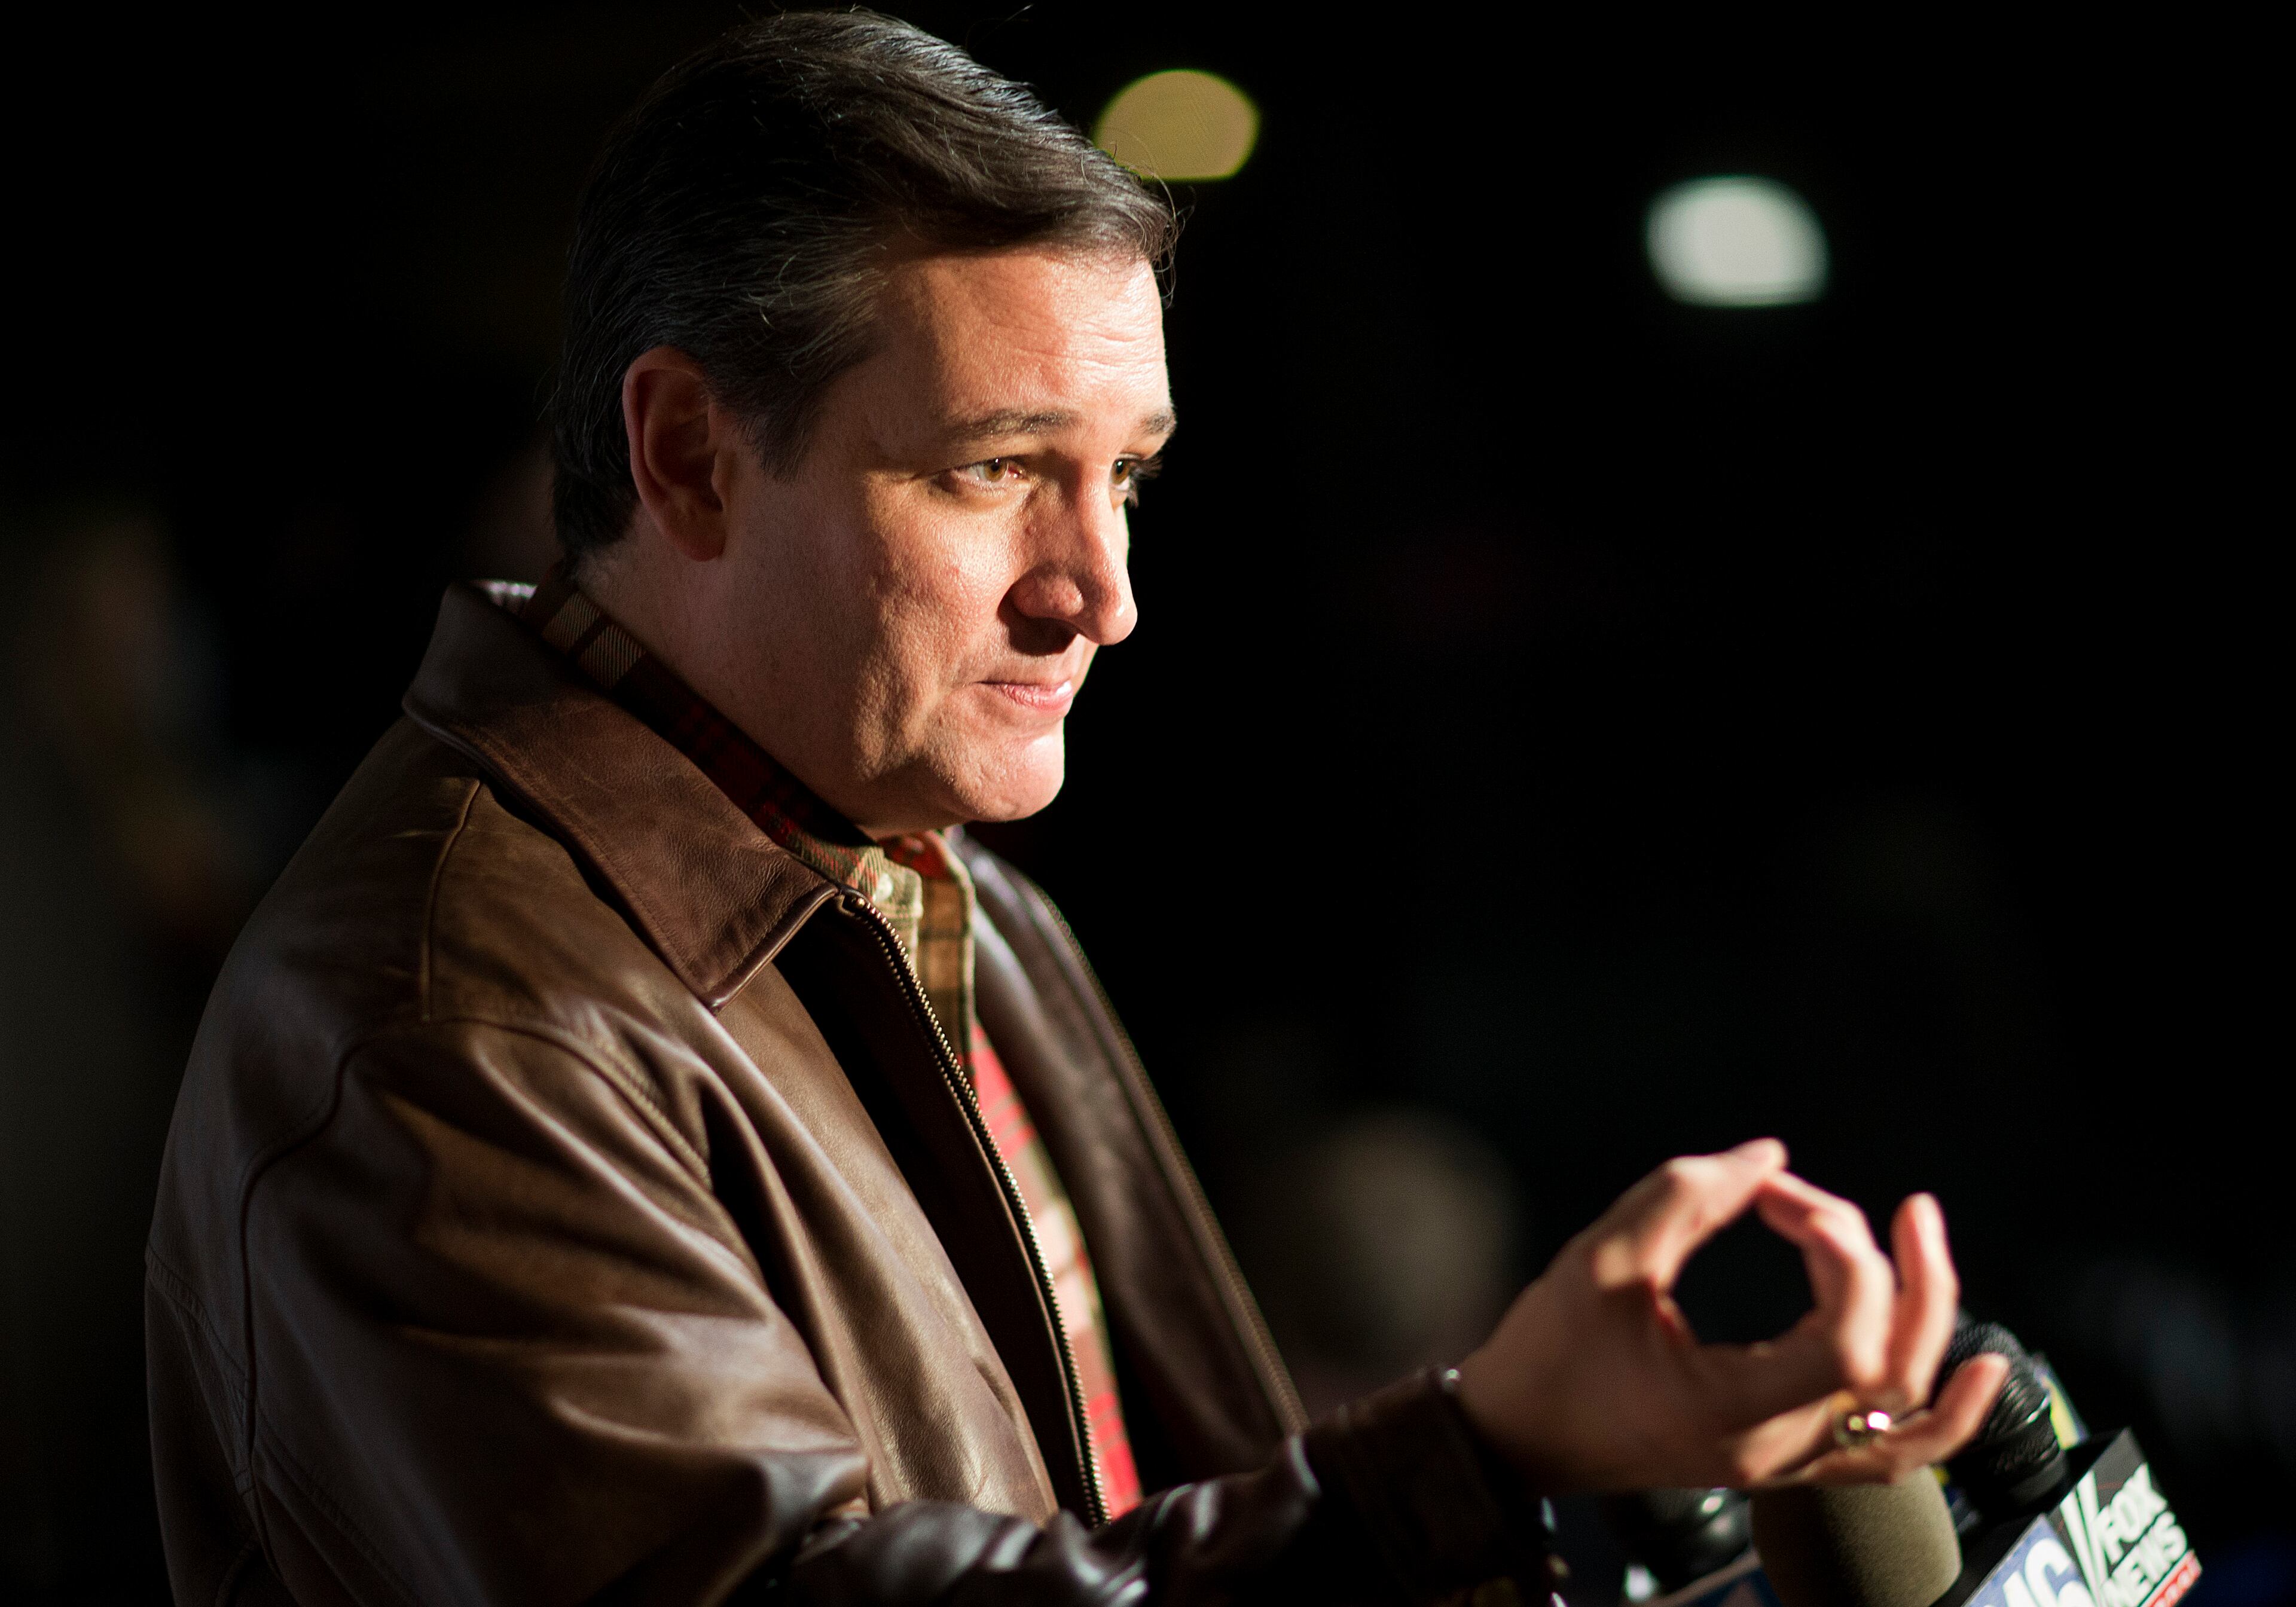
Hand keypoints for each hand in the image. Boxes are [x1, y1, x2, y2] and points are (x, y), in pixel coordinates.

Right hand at [1452, 1139, 2006, 1492]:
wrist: (1517, 1437)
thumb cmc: (1547, 1354)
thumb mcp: (1601, 1260)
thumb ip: (1684, 1199)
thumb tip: (1769, 1157)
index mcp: (1735, 1411)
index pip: (1848, 1338)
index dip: (1834, 1247)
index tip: (1771, 1197)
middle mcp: (1778, 1449)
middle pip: (1889, 1359)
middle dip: (1875, 1260)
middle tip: (1815, 1199)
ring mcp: (1788, 1464)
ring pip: (1910, 1408)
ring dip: (1931, 1316)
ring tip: (1920, 1233)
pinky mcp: (1785, 1460)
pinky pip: (1896, 1453)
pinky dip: (1950, 1414)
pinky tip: (1984, 1369)